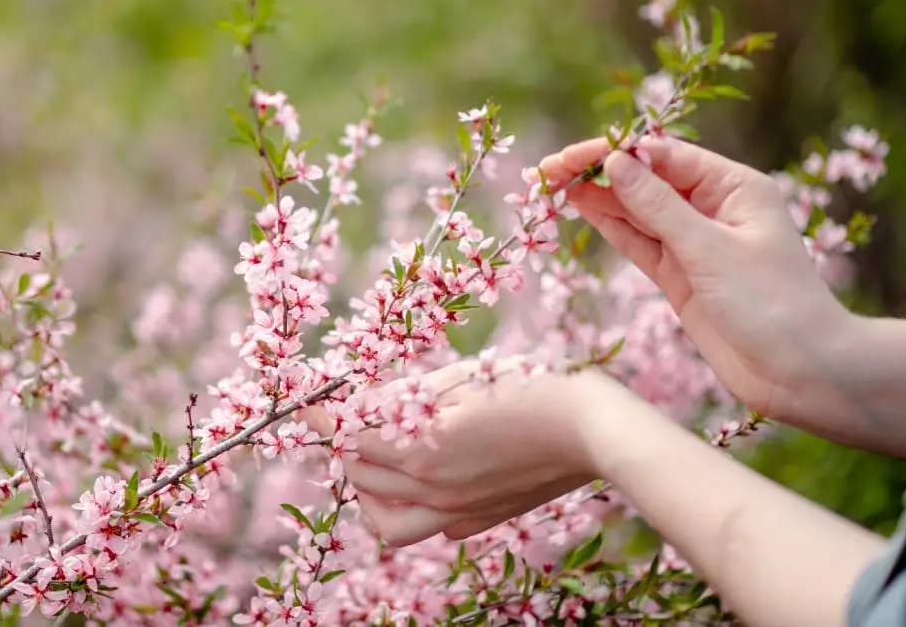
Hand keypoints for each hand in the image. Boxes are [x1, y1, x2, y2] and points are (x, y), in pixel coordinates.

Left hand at [303, 358, 608, 546]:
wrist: (595, 430)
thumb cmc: (532, 387)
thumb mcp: (464, 378)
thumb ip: (412, 396)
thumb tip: (376, 405)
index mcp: (421, 450)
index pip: (349, 437)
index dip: (324, 416)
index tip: (310, 401)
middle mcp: (432, 490)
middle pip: (360, 476)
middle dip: (346, 444)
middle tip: (351, 416)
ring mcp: (458, 512)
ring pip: (387, 521)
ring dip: (370, 490)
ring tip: (380, 457)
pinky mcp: (482, 520)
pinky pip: (428, 527)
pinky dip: (410, 504)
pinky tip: (425, 474)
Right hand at [538, 136, 853, 419]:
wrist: (801, 374)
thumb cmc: (772, 305)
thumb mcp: (711, 250)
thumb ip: (658, 206)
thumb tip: (615, 162)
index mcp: (733, 186)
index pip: (663, 155)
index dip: (614, 152)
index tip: (572, 156)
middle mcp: (713, 207)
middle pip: (644, 178)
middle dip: (597, 171)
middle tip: (547, 169)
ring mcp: (693, 242)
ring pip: (635, 209)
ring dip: (596, 196)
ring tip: (549, 183)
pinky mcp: (680, 275)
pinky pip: (638, 240)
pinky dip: (609, 224)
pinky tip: (579, 205)